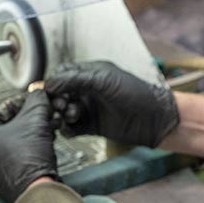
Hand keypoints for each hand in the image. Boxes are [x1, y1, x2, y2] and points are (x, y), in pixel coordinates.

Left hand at [0, 91, 57, 202]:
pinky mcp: (5, 177)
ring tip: (49, 128)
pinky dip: (32, 146)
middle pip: (9, 125)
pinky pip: (18, 155)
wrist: (37, 191)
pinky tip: (46, 143)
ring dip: (34, 132)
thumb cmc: (28, 158)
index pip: (0, 110)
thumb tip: (39, 92)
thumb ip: (37, 100)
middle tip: (45, 114)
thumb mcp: (35, 119)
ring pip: (16, 140)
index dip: (22, 103)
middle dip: (31, 118)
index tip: (35, 101)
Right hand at [45, 61, 178, 146]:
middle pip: (61, 94)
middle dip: (57, 99)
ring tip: (72, 114)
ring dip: (63, 114)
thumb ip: (76, 79)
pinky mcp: (92, 126)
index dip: (54, 82)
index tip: (49, 91)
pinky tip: (70, 128)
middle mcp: (88, 90)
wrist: (154, 119)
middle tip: (61, 105)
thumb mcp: (104, 81)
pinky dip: (67, 129)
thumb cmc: (136, 94)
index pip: (63, 74)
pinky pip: (72, 128)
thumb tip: (51, 83)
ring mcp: (90, 108)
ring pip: (64, 111)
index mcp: (91, 73)